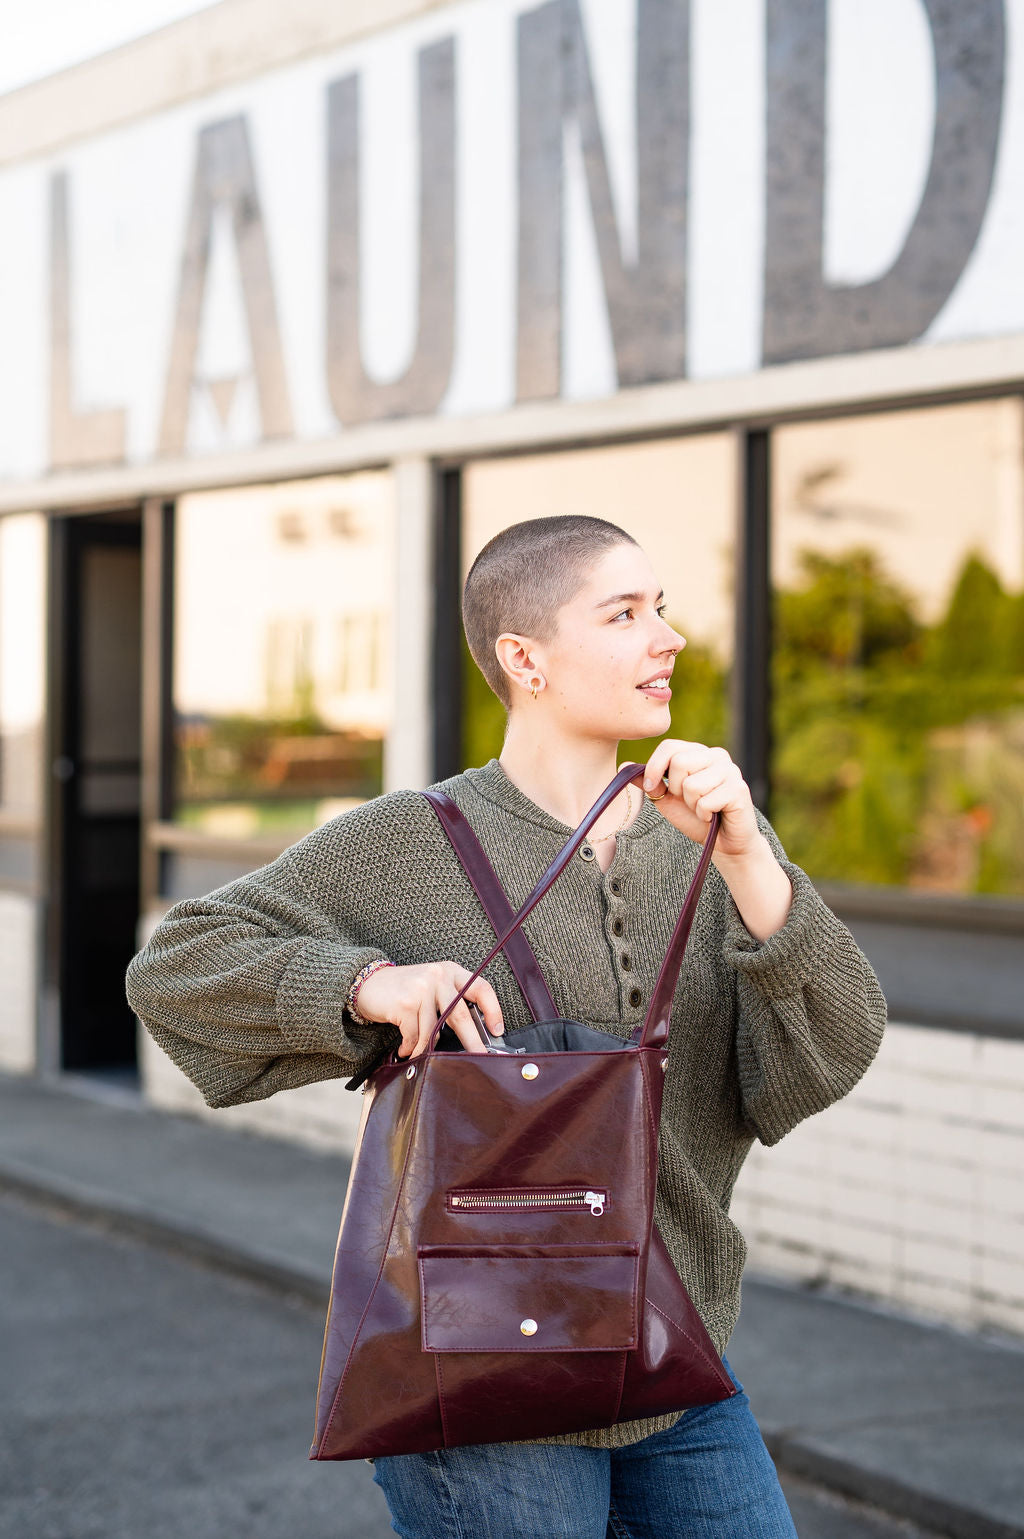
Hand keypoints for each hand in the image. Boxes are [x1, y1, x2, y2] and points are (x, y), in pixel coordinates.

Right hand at [351, 960, 504, 1058]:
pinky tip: (404, 1049)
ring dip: (426, 1049)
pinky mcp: (405, 1003)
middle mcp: (438, 977)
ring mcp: (421, 989)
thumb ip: (450, 1002)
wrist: (366, 983)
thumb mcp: (431, 987)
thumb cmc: (403, 990)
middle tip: (478, 1058)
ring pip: (434, 1031)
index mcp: (450, 971)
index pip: (481, 988)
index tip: (497, 1030)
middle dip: (471, 1041)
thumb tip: (473, 1033)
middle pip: (461, 1015)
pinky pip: (414, 1035)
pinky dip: (410, 1047)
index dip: (493, 1010)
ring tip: (418, 1054)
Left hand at [641, 739, 760, 859]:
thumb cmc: (695, 817)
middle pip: (679, 762)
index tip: (651, 787)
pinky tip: (714, 816)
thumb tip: (624, 766)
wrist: (723, 842)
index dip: (654, 767)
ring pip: (692, 784)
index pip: (669, 746)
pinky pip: (706, 801)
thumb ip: (649, 782)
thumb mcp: (666, 799)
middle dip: (676, 789)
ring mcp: (730, 770)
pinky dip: (703, 814)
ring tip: (703, 809)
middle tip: (689, 801)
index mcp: (699, 753)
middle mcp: (717, 755)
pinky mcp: (739, 789)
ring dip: (692, 804)